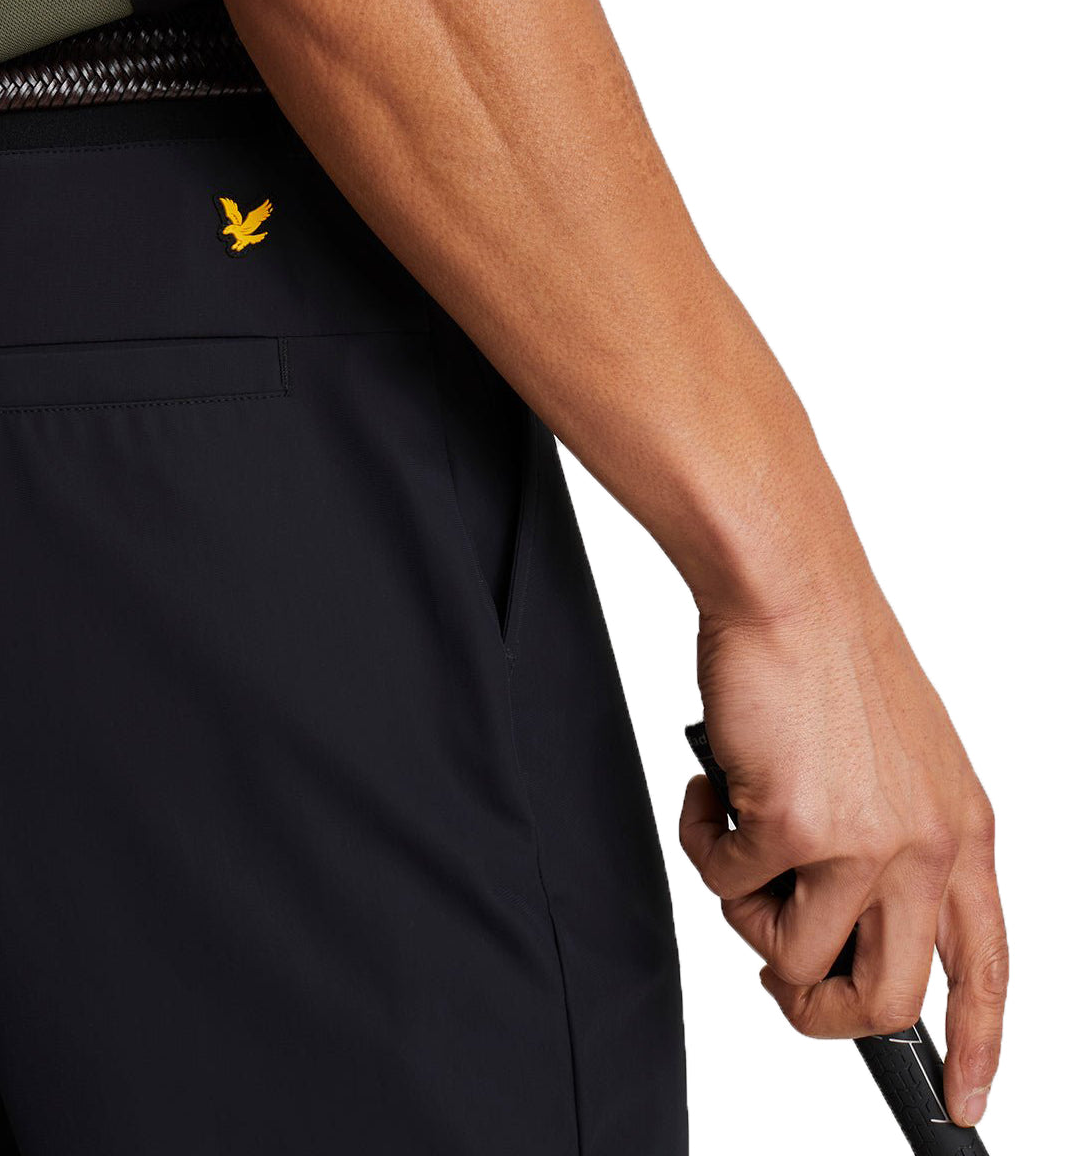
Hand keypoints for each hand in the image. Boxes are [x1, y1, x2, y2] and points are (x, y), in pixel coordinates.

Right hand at [679, 583, 1007, 1127]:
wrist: (791, 588)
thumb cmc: (830, 660)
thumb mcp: (895, 759)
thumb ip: (888, 842)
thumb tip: (831, 916)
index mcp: (962, 830)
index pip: (985, 967)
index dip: (978, 1047)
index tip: (964, 1100)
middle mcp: (924, 848)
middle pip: (882, 1000)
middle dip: (812, 1007)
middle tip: (773, 969)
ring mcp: (861, 843)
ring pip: (791, 956)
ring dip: (746, 909)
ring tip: (735, 837)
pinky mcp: (792, 826)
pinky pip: (725, 887)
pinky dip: (704, 843)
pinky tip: (712, 789)